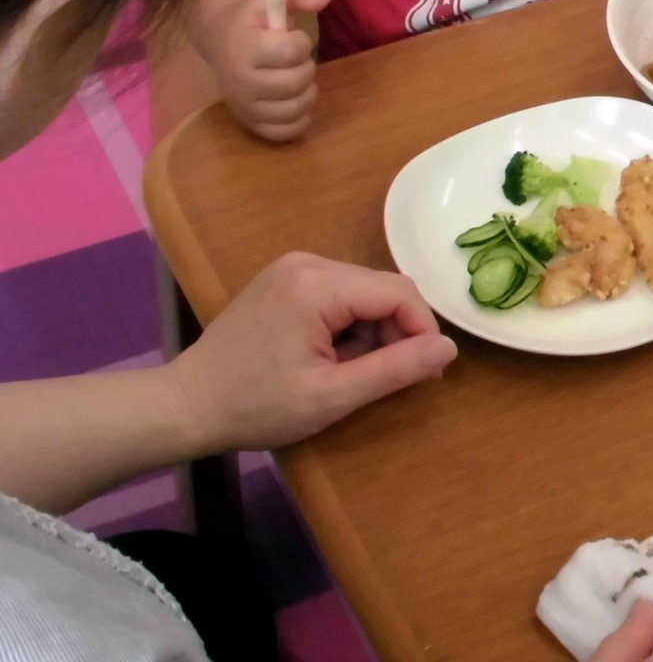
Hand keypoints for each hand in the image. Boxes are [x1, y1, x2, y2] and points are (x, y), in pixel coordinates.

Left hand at [165, 253, 455, 457]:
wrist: (186, 406)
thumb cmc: (256, 407)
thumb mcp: (331, 397)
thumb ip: (394, 370)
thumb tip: (448, 349)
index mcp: (317, 286)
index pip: (399, 292)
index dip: (422, 330)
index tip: (425, 373)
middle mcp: (308, 262)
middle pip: (382, 287)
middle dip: (396, 331)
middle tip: (386, 378)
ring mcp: (293, 266)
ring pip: (364, 289)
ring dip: (373, 328)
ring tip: (352, 370)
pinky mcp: (285, 278)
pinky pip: (340, 291)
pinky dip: (350, 321)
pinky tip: (332, 354)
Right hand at [206, 0, 330, 141]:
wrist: (221, 43)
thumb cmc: (253, 22)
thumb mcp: (270, 0)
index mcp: (245, 48)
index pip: (290, 51)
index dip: (301, 42)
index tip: (293, 38)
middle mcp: (240, 81)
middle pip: (296, 82)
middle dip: (306, 67)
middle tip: (295, 61)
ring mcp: (244, 107)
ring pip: (296, 108)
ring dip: (307, 92)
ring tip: (296, 79)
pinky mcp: (250, 125)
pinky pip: (286, 132)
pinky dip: (299, 118)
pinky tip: (294, 100)